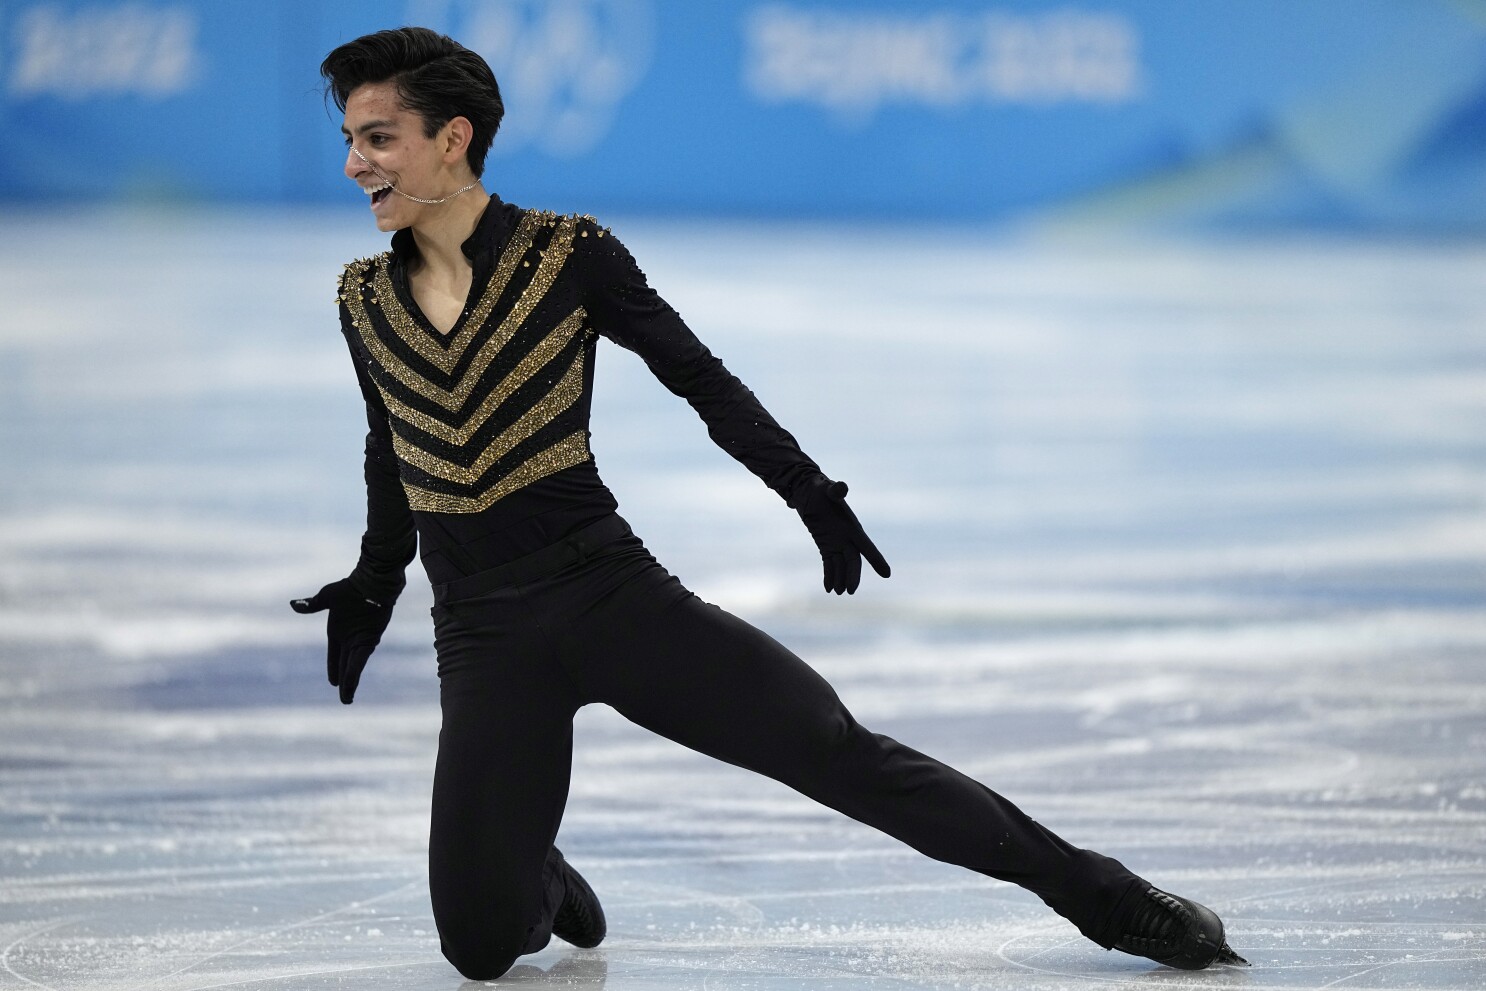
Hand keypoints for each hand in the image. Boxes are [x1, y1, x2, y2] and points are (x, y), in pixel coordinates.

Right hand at [290, 579, 392, 703]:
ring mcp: (360, 640)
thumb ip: (313, 605)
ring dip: (350, 683)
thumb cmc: (350, 587)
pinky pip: (359, 660)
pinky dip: (354, 672)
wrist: (372, 581)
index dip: (334, 669)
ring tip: (347, 700)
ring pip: (352, 667)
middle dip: (344, 683)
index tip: (334, 682)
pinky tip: (350, 685)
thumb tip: (293, 605)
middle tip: (345, 700)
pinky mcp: (370, 639)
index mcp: (337, 632)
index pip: (334, 656)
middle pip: (345, 665)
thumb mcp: (328, 596)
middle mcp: (349, 639)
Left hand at [794, 477, 890, 594]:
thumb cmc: (821, 489)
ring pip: (841, 565)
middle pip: (853, 561)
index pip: (866, 546)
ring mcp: (836, 543)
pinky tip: (828, 588)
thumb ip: (836, 490)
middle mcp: (847, 537)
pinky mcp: (825, 546)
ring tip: (838, 592)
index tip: (886, 574)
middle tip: (850, 591)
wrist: (808, 492)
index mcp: (852, 527)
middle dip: (852, 576)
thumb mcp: (828, 489)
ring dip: (840, 579)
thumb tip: (841, 487)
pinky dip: (829, 575)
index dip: (876, 560)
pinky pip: (829, 564)